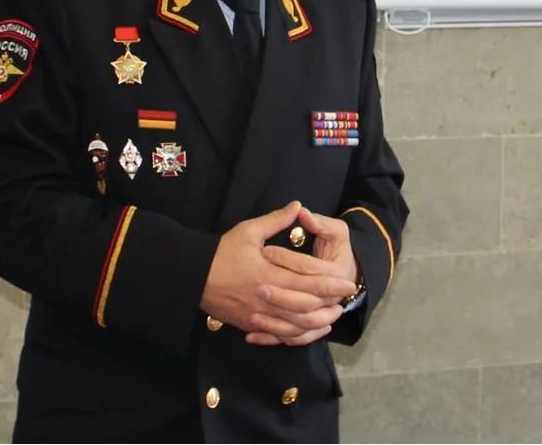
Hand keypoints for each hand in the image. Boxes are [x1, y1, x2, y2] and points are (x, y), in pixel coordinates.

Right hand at [201, 201, 356, 344]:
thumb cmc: (222, 252)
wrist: (193, 276)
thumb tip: (297, 206)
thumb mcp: (249, 231)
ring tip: (332, 317)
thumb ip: (276, 220)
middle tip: (345, 300)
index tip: (347, 282)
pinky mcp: (251, 325)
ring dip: (317, 323)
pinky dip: (297, 335)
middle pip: (307, 308)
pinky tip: (308, 330)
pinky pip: (280, 335)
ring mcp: (259, 316)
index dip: (331, 284)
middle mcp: (268, 300)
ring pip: (296, 326)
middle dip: (329, 304)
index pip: (309, 283)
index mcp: (270, 275)